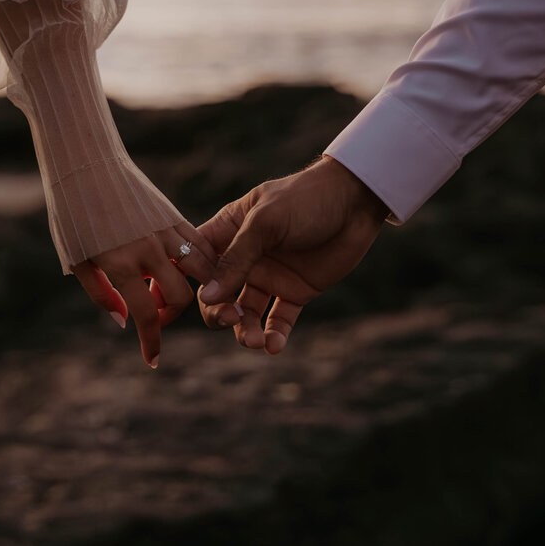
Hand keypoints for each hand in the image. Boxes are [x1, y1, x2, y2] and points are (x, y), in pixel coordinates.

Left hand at [72, 221, 216, 368]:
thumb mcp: (76, 259)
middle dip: (170, 314)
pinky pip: (200, 246)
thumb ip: (100, 293)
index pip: (146, 314)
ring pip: (201, 271)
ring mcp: (165, 231)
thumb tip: (125, 321)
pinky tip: (190, 270)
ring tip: (174, 289)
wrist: (86, 165)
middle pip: (180, 296)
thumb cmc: (73, 215)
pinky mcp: (174, 216)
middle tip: (154, 311)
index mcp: (119, 263)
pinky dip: (202, 263)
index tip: (153, 360)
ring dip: (195, 288)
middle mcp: (147, 249)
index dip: (151, 342)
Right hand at [197, 156, 388, 353]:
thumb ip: (236, 259)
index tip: (190, 300)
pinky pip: (277, 320)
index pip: (195, 261)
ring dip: (245, 331)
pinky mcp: (295, 292)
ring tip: (257, 342)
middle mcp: (245, 258)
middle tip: (233, 319)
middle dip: (219, 312)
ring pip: (245, 313)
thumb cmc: (305, 199)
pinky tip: (275, 346)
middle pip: (217, 295)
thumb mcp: (265, 223)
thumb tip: (207, 296)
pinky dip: (274, 335)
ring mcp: (269, 276)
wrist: (356, 202)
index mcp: (228, 231)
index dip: (188, 282)